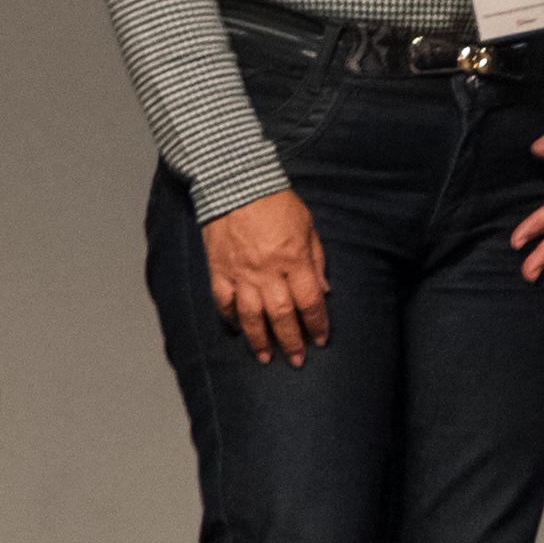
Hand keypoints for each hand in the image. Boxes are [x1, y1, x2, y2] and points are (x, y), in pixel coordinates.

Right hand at [202, 189, 329, 365]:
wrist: (236, 183)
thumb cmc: (276, 203)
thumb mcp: (307, 225)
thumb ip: (316, 259)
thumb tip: (324, 290)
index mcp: (293, 259)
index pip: (310, 301)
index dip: (317, 324)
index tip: (320, 339)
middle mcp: (268, 271)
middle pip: (282, 315)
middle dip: (291, 341)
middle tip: (297, 359)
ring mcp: (241, 273)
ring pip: (251, 316)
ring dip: (259, 340)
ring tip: (266, 357)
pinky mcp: (219, 270)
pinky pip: (224, 301)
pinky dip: (230, 318)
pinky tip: (237, 329)